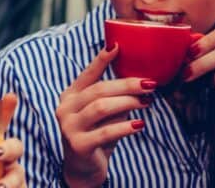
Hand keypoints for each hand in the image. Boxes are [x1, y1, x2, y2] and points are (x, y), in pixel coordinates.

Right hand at [56, 47, 153, 187]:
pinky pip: (105, 132)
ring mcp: (68, 126)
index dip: (101, 60)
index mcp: (70, 95)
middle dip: (127, 85)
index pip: (87, 74)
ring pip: (101, 107)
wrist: (83, 169)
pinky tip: (139, 124)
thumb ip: (114, 97)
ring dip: (128, 103)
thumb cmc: (96, 134)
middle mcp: (65, 108)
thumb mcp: (104, 113)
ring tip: (147, 102)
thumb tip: (141, 80)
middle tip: (150, 83)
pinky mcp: (77, 145)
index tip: (117, 46)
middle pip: (99, 90)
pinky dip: (125, 127)